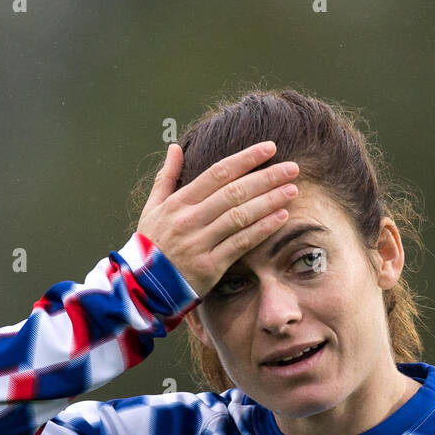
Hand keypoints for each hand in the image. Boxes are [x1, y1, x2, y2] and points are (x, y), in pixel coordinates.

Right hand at [135, 140, 298, 296]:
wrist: (142, 287)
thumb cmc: (151, 246)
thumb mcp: (152, 209)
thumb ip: (166, 177)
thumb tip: (175, 147)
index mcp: (178, 203)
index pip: (218, 173)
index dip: (246, 159)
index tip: (269, 148)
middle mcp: (189, 220)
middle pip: (234, 192)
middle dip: (266, 177)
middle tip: (292, 168)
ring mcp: (200, 243)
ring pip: (240, 216)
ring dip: (269, 201)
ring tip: (292, 190)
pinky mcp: (210, 266)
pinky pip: (241, 243)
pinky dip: (262, 229)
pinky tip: (280, 217)